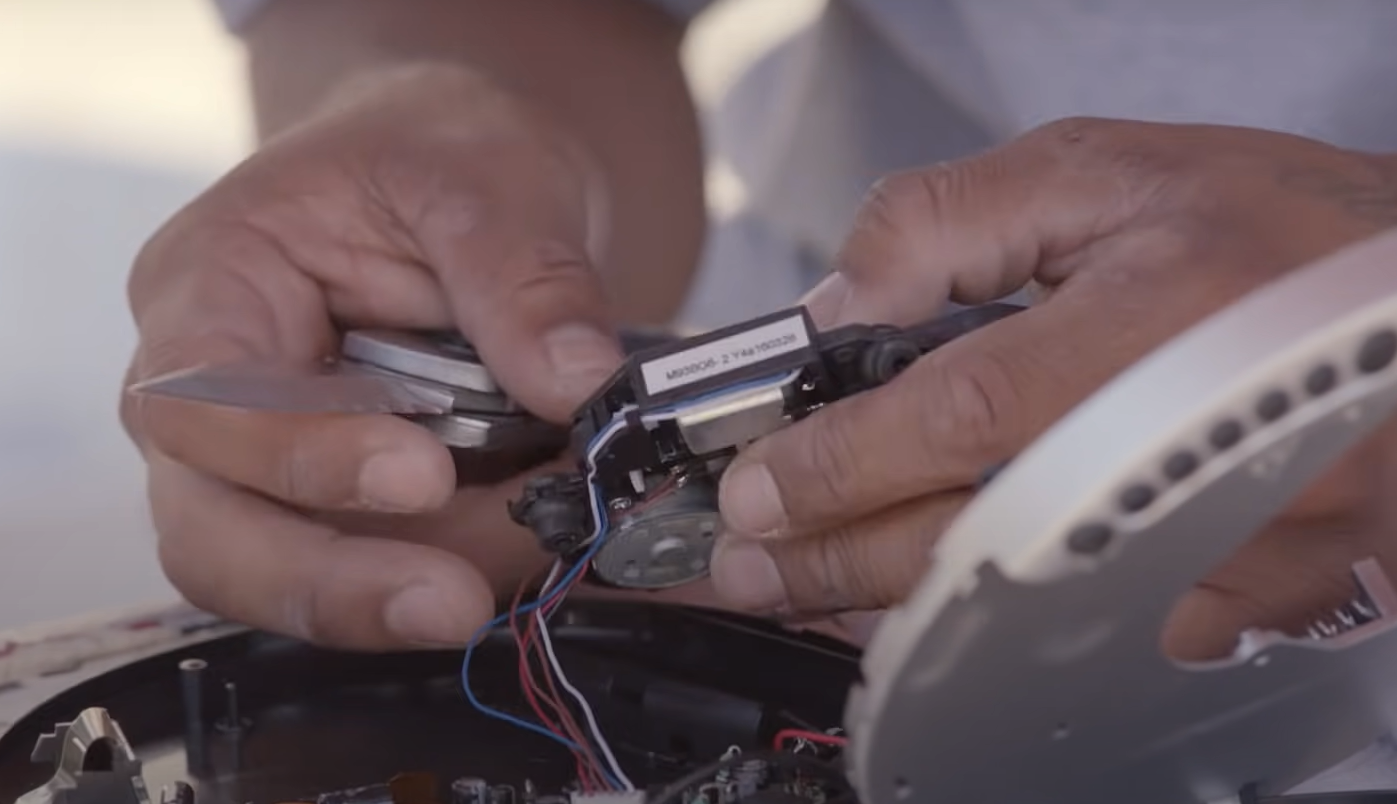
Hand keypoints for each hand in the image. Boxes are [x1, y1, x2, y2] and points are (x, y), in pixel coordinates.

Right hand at [121, 63, 625, 649]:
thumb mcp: (491, 177)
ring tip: (538, 551)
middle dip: (334, 583)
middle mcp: (212, 400)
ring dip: (415, 590)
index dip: (296, 456)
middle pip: (213, 534)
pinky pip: (377, 570)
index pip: (200, 401)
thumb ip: (527, 279)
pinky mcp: (343, 509)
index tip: (420, 475)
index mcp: (212, 285)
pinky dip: (459, 570)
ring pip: (288, 578)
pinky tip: (534, 549)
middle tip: (456, 600)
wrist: (461, 182)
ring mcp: (268, 467)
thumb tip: (579, 384)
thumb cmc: (436, 155)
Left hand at [709, 117, 1396, 658]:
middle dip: (837, 557)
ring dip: (897, 604)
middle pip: (979, 533)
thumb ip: (949, 222)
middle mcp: (1202, 442)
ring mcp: (1237, 537)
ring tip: (812, 583)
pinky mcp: (1255, 593)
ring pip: (1026, 606)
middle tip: (751, 562)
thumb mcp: (1103, 171)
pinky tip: (933, 602)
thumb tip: (839, 307)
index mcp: (1164, 313)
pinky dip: (999, 626)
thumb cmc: (1276, 228)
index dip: (844, 461)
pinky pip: (1100, 634)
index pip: (965, 410)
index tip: (758, 487)